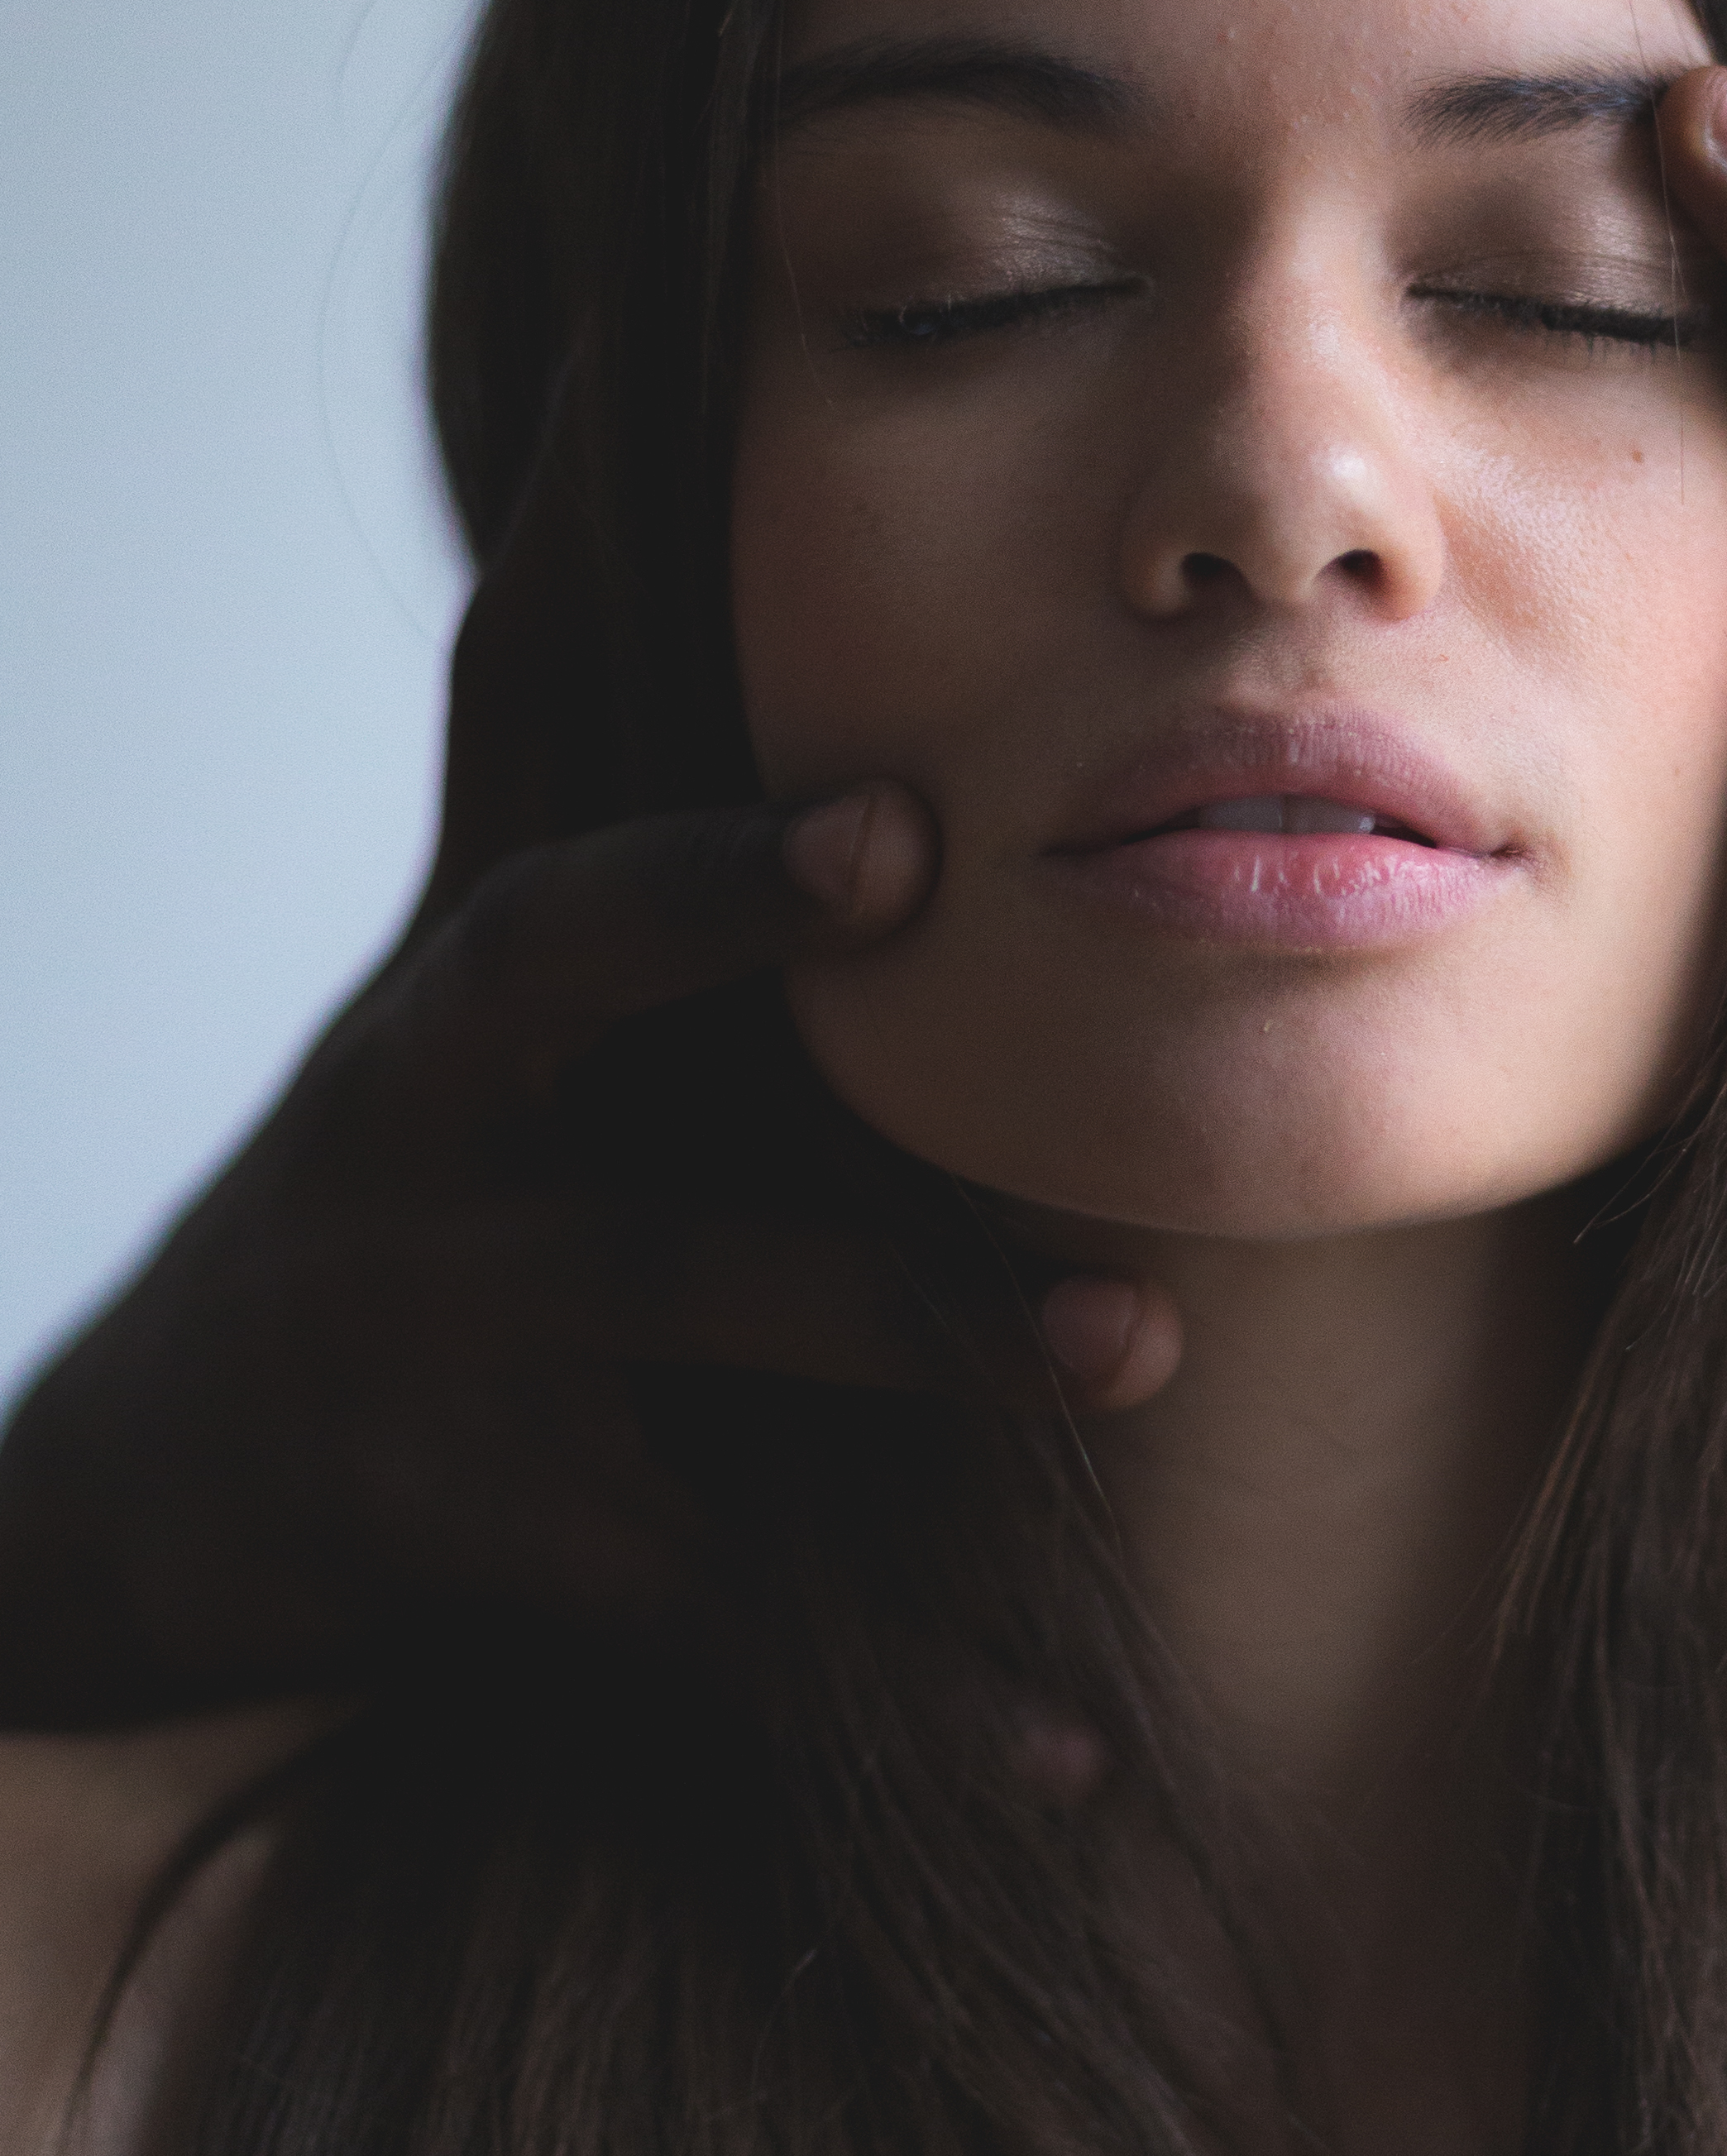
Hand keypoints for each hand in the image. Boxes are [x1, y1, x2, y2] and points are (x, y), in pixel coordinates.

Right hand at [0, 451, 1178, 1725]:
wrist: (164, 1492)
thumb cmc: (410, 1171)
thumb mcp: (458, 964)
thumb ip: (552, 731)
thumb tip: (613, 389)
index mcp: (469, 1000)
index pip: (557, 846)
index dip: (695, 807)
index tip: (863, 759)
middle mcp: (447, 1146)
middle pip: (574, 1005)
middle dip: (728, 931)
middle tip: (911, 863)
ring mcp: (461, 1360)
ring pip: (705, 1323)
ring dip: (924, 1330)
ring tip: (1133, 1346)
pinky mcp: (512, 1559)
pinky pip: (742, 1631)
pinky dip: (916, 1702)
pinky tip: (1076, 1766)